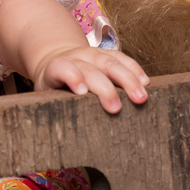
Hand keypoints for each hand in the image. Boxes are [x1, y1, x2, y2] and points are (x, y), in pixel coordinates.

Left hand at [28, 45, 148, 113]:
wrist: (57, 61)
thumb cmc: (53, 86)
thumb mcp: (45, 95)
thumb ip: (51, 107)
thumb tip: (60, 135)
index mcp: (56, 68)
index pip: (62, 68)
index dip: (72, 77)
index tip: (81, 91)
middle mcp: (75, 58)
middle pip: (91, 69)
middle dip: (105, 88)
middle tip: (116, 108)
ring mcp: (92, 53)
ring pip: (111, 62)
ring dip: (128, 79)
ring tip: (140, 97)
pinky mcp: (106, 54)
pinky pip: (123, 58)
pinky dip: (135, 69)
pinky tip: (145, 82)